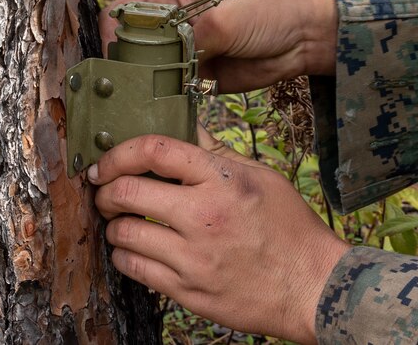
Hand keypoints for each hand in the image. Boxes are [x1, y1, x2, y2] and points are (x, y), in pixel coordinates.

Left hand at [90, 128, 350, 343]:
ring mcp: (193, 258)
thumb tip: (184, 126)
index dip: (120, 153)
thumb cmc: (289, 226)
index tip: (107, 161)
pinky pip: (135, 270)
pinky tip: (135, 250)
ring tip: (123, 222)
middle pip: (127, 193)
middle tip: (106, 192)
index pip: (154, 151)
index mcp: (222, 180)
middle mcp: (204, 216)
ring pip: (123, 235)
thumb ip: (216, 151)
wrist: (311, 285)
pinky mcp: (188, 291)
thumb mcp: (260, 175)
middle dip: (106, 190)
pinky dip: (126, 256)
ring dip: (114, 225)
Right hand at [99, 0, 336, 92]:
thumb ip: (191, 39)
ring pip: (147, 71)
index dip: (112, 34)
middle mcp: (170, 21)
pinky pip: (170, 90)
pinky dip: (163, 102)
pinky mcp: (195, 75)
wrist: (306, 35)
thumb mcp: (226, 19)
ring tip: (132, 110)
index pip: (124, 10)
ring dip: (142, 89)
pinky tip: (156, 116)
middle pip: (130, 45)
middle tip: (119, 94)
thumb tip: (164, 65)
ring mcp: (182, 49)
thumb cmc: (267, 10)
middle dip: (123, 68)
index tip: (113, 61)